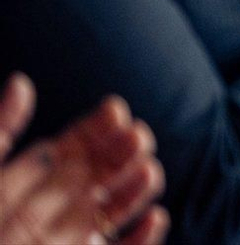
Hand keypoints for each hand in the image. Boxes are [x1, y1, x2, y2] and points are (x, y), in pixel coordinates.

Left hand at [0, 76, 167, 244]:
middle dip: (123, 151)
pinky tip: (153, 218)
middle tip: (137, 136)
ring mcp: (72, 237)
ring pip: (115, 209)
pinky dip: (141, 239)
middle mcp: (58, 204)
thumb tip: (22, 82)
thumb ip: (1, 131)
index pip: (77, 144)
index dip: (98, 126)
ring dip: (135, 190)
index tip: (115, 109)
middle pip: (102, 171)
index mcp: (35, 177)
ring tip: (147, 172)